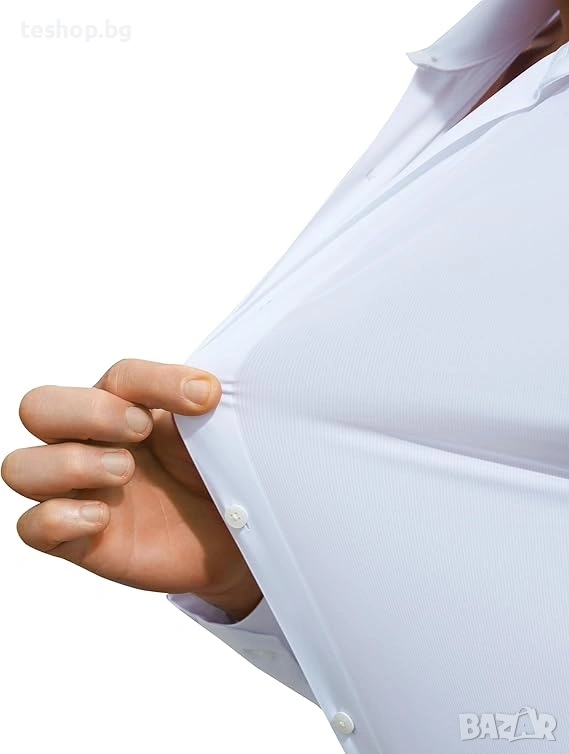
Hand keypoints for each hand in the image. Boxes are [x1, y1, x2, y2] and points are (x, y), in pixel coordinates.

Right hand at [1, 359, 261, 619]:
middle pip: (39, 406)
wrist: (233, 539)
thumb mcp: (212, 436)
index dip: (157, 380)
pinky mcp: (79, 540)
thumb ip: (199, 408)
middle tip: (140, 428)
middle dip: (86, 411)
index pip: (118, 377)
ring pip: (21, 467)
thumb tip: (204, 389)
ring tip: (124, 471)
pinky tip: (102, 517)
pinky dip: (57, 517)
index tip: (205, 396)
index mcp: (123, 407)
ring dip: (70, 463)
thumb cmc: (213, 477)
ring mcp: (78, 492)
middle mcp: (89, 443)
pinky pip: (31, 527)